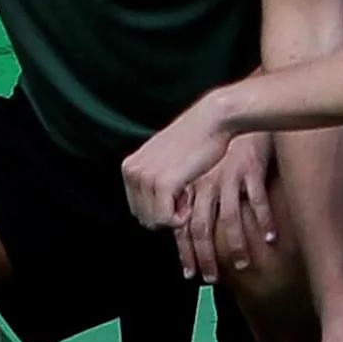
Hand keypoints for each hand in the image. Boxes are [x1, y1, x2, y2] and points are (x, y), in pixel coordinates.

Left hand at [120, 100, 232, 234]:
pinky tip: (190, 199)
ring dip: (175, 216)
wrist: (213, 120)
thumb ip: (152, 180)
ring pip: (154, 222)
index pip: (137, 209)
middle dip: (167, 214)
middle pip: (144, 218)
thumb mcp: (164, 159)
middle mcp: (132, 172)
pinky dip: (181, 218)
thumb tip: (152, 214)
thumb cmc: (197, 140)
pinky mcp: (162, 183)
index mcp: (129, 167)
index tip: (178, 193)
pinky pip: (167, 220)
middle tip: (185, 195)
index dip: (161, 209)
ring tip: (188, 193)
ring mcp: (145, 177)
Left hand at [174, 130, 276, 282]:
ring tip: (241, 265)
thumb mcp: (191, 165)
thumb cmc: (215, 141)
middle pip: (200, 227)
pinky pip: (257, 201)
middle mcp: (205, 182)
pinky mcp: (250, 168)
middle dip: (205, 257)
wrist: (234, 107)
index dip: (183, 252)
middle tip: (210, 279)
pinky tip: (270, 237)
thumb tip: (178, 222)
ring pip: (229, 219)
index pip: (179, 225)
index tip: (188, 273)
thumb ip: (185, 192)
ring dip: (236, 246)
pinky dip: (264, 221)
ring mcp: (228, 176)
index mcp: (188, 183)